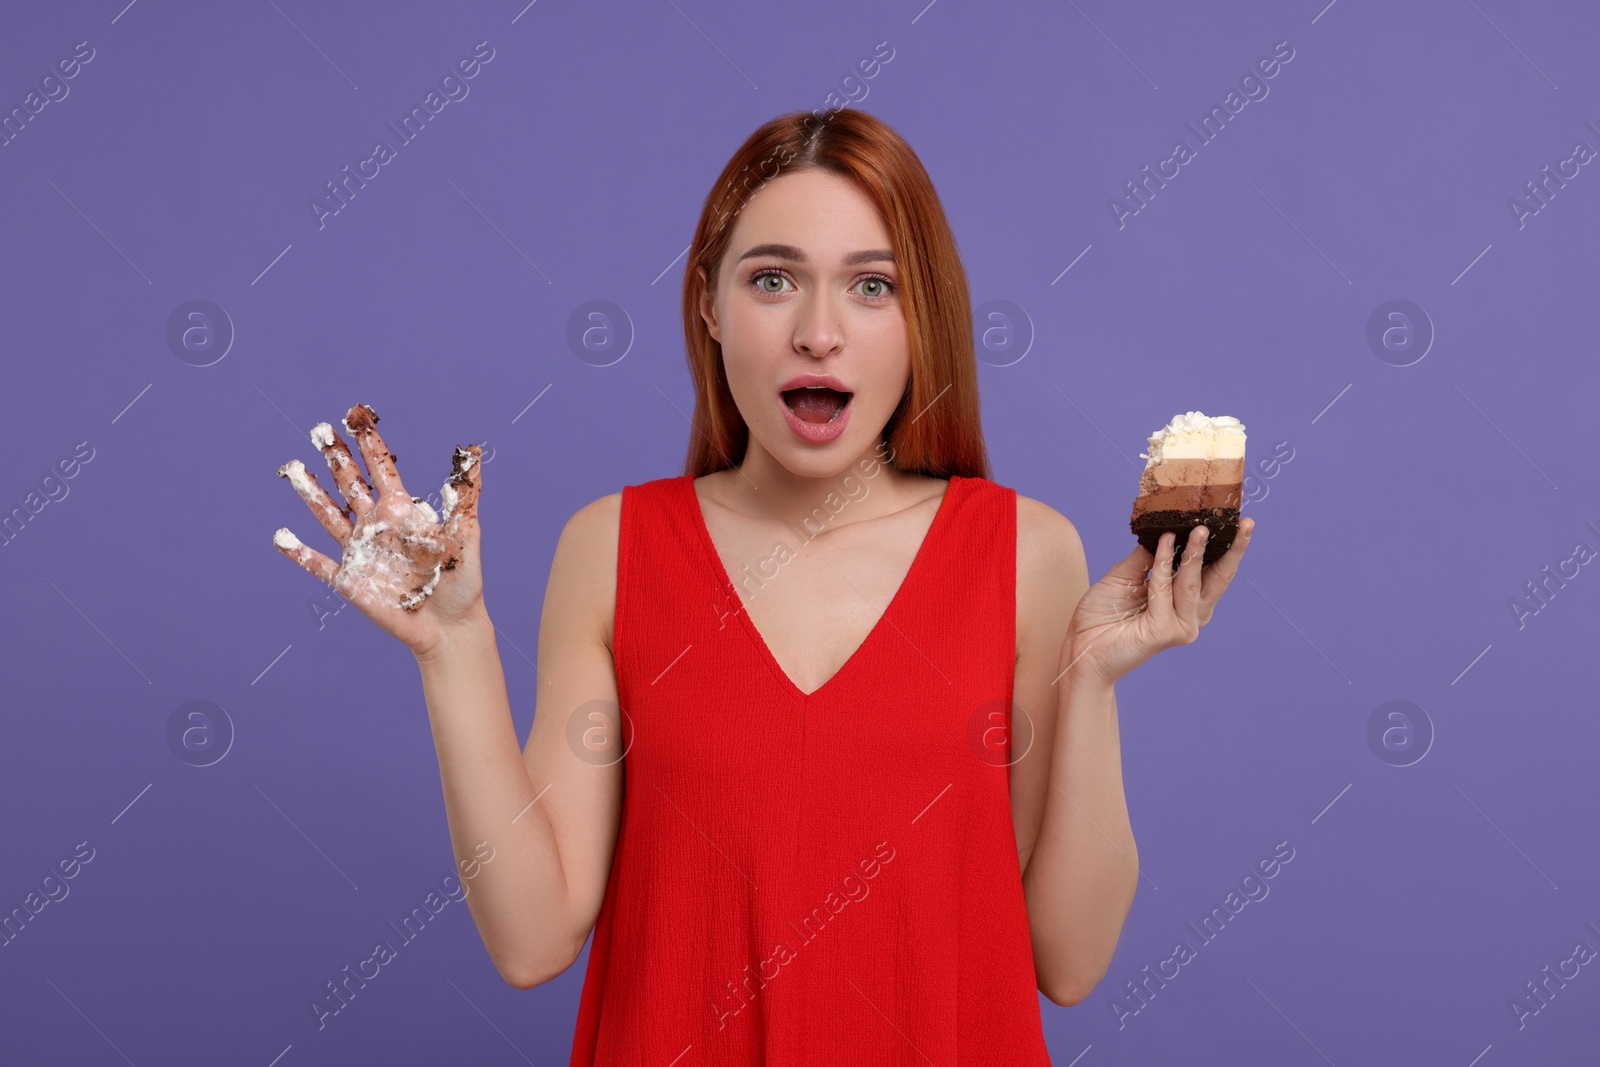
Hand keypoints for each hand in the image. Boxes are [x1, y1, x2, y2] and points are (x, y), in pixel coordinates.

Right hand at [272, 403, 484, 656]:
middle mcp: (376, 526)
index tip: (356, 416)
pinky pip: (319, 564)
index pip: (381, 470)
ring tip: (293, 468)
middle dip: (336, 458)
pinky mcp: (350, 582)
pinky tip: (280, 536)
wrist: (451, 624)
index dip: (369, 444)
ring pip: (329, 516)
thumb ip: (465, 493)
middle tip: (320, 430)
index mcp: (402, 512)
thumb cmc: (461, 579)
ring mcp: (360, 552)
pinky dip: (300, 553)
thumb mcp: (466, 532)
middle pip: (350, 485)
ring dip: (311, 493)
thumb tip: (474, 451)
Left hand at [1062, 517, 1254, 685]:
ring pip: (1191, 581)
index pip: (1212, 572)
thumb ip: (1147, 558)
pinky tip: (1164, 541)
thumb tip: (1165, 530)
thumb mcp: (1126, 576)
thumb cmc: (1103, 615)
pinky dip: (1163, 563)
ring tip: (1200, 528)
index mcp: (1185, 602)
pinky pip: (1164, 588)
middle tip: (1245, 524)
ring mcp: (1180, 625)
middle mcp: (1189, 615)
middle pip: (1218, 579)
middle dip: (1232, 550)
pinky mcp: (1166, 631)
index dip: (1226, 549)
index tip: (1240, 523)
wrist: (1082, 647)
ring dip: (1195, 553)